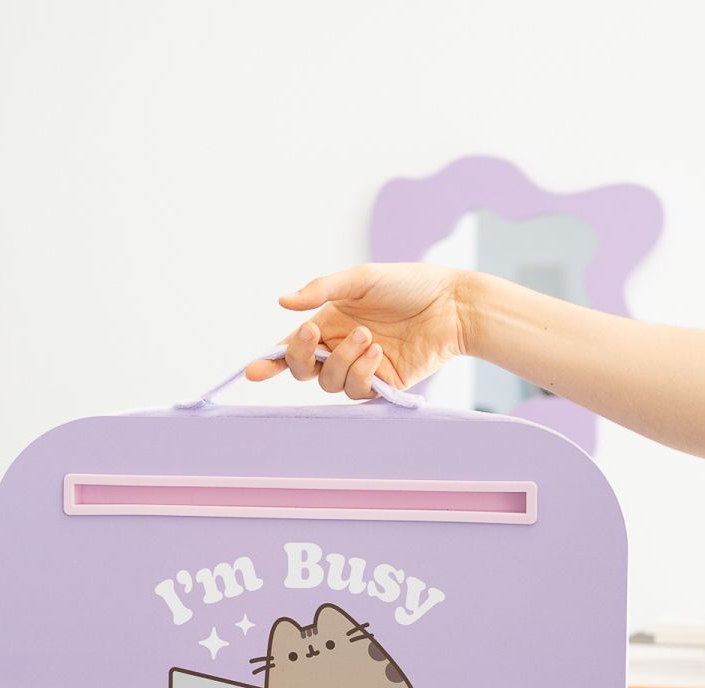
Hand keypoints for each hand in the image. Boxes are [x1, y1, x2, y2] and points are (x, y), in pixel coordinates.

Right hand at [245, 264, 470, 400]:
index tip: (253, 372)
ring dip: (343, 360)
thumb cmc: (408, 285)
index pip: (293, 347)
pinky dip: (362, 372)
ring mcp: (361, 368)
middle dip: (301, 356)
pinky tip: (377, 352)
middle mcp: (341, 349)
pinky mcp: (383, 384)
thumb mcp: (360, 280)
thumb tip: (282, 302)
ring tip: (368, 336)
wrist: (451, 304)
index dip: (270, 362)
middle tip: (314, 333)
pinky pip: (358, 390)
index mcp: (330, 322)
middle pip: (304, 370)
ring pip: (330, 383)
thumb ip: (321, 290)